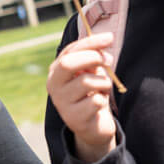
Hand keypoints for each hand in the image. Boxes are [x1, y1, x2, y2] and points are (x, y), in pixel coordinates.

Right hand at [47, 31, 118, 162]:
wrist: (93, 126)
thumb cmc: (92, 93)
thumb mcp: (90, 71)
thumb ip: (94, 55)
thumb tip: (106, 39)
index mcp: (55, 71)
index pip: (70, 51)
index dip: (90, 43)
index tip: (110, 38)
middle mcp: (54, 86)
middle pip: (69, 64)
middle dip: (93, 58)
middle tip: (109, 60)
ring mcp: (62, 104)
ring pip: (88, 82)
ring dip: (104, 83)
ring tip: (103, 89)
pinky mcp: (74, 119)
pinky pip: (96, 101)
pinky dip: (103, 100)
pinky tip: (99, 104)